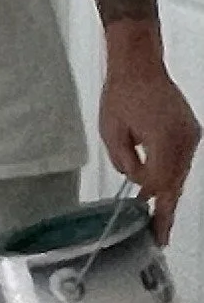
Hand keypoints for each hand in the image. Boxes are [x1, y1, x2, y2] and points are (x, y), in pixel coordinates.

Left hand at [99, 48, 199, 245]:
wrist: (140, 66)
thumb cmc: (122, 95)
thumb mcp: (111, 131)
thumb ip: (124, 160)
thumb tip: (135, 180)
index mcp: (163, 139)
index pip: (159, 182)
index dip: (152, 204)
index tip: (149, 224)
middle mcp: (183, 139)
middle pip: (175, 182)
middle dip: (167, 209)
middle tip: (161, 235)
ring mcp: (190, 135)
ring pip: (180, 173)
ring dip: (168, 192)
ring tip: (159, 219)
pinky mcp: (190, 131)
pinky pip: (181, 161)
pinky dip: (171, 175)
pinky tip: (160, 190)